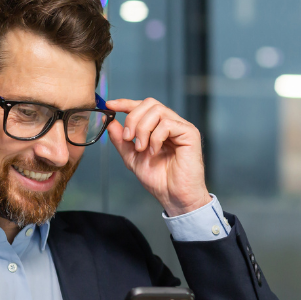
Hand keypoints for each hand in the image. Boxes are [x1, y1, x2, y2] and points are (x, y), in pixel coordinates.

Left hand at [105, 98, 210, 215]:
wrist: (173, 196)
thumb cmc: (159, 180)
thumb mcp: (132, 158)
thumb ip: (122, 140)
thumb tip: (110, 123)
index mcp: (159, 127)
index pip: (143, 106)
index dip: (126, 103)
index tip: (110, 105)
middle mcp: (171, 123)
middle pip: (150, 103)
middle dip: (133, 118)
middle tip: (128, 138)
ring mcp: (181, 127)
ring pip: (157, 111)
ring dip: (143, 129)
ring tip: (141, 148)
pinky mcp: (190, 134)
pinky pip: (167, 124)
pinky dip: (155, 138)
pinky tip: (154, 151)